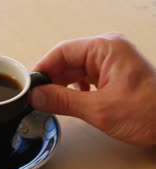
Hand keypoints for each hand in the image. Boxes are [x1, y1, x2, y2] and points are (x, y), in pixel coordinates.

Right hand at [30, 32, 155, 145]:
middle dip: (51, 80)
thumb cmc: (151, 112)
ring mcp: (111, 64)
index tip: (30, 86)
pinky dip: (73, 90)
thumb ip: (63, 101)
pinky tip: (70, 102)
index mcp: (106, 49)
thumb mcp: (99, 109)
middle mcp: (108, 52)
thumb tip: (36, 96)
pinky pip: (84, 79)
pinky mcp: (113, 77)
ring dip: (61, 86)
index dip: (43, 68)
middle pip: (67, 60)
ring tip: (51, 102)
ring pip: (74, 71)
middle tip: (37, 98)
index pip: (62, 51)